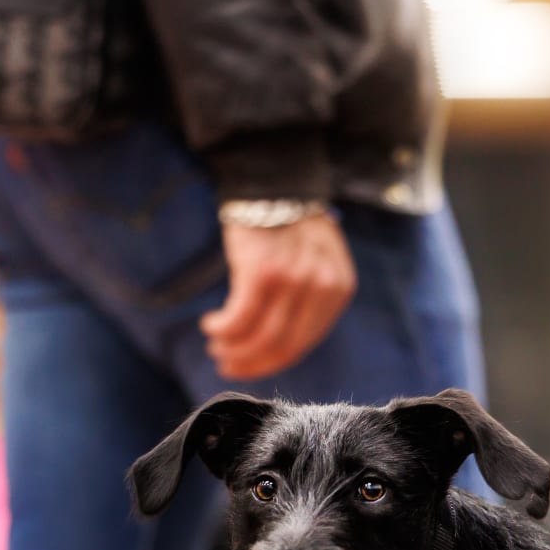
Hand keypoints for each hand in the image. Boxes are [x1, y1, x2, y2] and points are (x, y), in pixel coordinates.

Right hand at [201, 213, 356, 380]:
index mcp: (339, 288)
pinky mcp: (262, 273)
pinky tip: (211, 326)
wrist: (271, 181)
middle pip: (283, 347)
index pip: (303, 343)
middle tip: (226, 365)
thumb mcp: (315, 263)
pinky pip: (239, 319)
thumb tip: (278, 348)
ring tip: (217, 347)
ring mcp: (293, 281)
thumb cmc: (288, 225)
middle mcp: (321, 287)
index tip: (248, 368)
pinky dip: (222, 330)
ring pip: (260, 338)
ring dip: (233, 351)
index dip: (271, 363)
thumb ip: (308, 301)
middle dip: (251, 364)